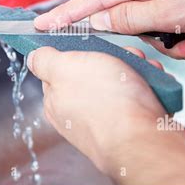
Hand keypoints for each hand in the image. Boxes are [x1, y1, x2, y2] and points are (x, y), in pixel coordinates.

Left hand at [27, 46, 184, 184]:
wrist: (145, 139)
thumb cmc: (107, 104)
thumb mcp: (66, 68)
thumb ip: (45, 61)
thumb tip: (33, 57)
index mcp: (57, 101)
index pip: (59, 69)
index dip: (75, 52)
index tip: (88, 44)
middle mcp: (78, 114)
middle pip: (92, 73)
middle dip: (111, 60)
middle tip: (122, 57)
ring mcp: (105, 120)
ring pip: (118, 83)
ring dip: (133, 70)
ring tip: (141, 70)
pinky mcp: (129, 125)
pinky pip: (137, 97)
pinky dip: (146, 87)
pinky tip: (152, 85)